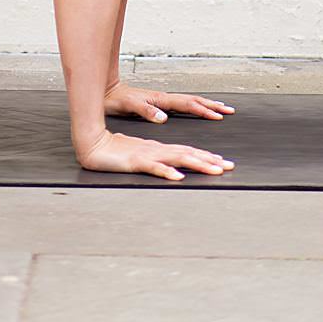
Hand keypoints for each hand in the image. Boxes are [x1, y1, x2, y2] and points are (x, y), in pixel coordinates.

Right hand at [74, 129, 234, 180]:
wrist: (92, 144)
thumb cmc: (113, 151)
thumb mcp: (138, 156)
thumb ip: (153, 160)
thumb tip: (169, 167)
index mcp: (159, 149)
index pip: (187, 152)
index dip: (206, 157)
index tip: (222, 163)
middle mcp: (157, 150)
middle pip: (188, 154)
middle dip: (210, 160)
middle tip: (230, 166)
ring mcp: (148, 155)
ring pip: (177, 159)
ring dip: (197, 164)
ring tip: (215, 169)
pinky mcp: (136, 161)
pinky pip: (154, 167)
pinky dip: (167, 172)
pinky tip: (179, 177)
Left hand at [105, 83, 234, 123]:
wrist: (106, 92)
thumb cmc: (115, 100)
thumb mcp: (130, 106)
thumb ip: (146, 111)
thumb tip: (164, 117)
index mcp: (161, 100)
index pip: (188, 105)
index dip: (203, 110)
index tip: (218, 115)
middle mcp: (164, 99)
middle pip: (194, 101)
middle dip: (212, 106)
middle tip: (228, 110)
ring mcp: (162, 100)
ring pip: (189, 101)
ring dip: (205, 104)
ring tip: (219, 108)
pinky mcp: (158, 104)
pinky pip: (181, 105)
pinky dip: (193, 106)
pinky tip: (196, 109)